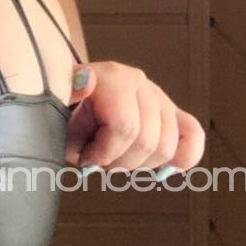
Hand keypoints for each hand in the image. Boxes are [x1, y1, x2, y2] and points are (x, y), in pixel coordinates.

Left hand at [65, 62, 204, 173]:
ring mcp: (156, 95)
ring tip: (117, 156)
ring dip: (140, 164)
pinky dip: (183, 157)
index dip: (104, 154)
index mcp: (110, 77)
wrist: (68, 102)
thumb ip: (67, 94)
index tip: (84, 158)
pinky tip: (163, 168)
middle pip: (148, 141)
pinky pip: (192, 134)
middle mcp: (138, 81)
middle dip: (119, 162)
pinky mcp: (169, 111)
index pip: (125, 127)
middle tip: (98, 158)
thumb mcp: (54, 107)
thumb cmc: (62, 112)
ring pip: (168, 147)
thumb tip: (86, 80)